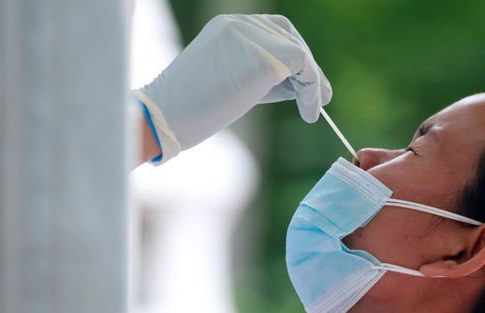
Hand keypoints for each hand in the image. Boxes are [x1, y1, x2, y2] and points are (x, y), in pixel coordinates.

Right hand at [133, 13, 331, 163]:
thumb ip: (263, 76)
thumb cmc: (192, 110)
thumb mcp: (230, 81)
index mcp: (228, 26)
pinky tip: (310, 113)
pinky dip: (313, 91)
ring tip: (314, 109)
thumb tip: (301, 85)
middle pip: (290, 37)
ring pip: (300, 53)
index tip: (300, 85)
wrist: (167, 116)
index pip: (274, 30)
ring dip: (313, 83)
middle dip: (307, 68)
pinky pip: (305, 68)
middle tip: (317, 97)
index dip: (293, 56)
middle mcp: (241, 24)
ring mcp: (253, 37)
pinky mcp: (266, 58)